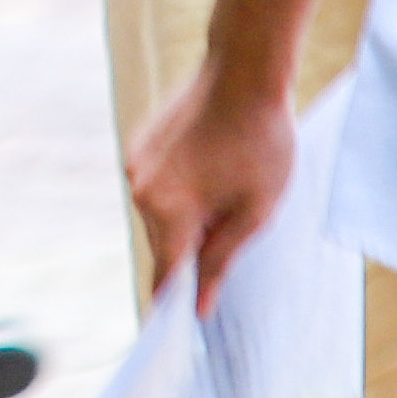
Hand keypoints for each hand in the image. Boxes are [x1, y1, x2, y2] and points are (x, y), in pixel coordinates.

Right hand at [125, 57, 301, 309]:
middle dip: (192, 248)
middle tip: (233, 226)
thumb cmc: (261, 143)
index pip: (166, 276)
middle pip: (163, 243)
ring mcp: (135, 163)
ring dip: (185, 217)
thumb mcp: (255, 212)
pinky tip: (210, 167)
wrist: (244, 73)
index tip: (187, 324)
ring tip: (225, 187)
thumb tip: (200, 304)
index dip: (177, 303)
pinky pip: (155, 185)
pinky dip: (178, 190)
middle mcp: (140, 188)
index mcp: (168, 210)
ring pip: (158, 214)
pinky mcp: (138, 143)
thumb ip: (221, 261)